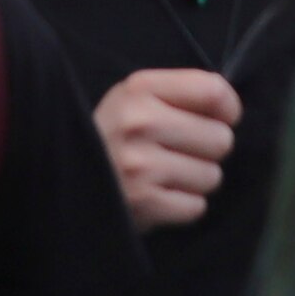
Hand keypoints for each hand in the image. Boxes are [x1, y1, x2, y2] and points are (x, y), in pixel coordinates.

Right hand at [93, 66, 241, 228]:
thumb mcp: (134, 99)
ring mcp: (141, 165)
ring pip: (212, 176)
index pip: (213, 91)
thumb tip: (230, 112)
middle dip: (207, 150)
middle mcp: (140, 123)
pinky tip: (159, 197)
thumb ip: (180, 95)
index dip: (228, 109)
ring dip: (196, 181)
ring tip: (166, 176)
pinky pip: (196, 207)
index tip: (220, 119)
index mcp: (140, 88)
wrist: (63, 179)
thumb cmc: (111, 136)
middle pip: (221, 138)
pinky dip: (183, 206)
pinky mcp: (144, 203)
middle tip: (180, 153)